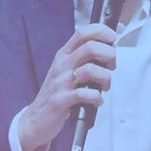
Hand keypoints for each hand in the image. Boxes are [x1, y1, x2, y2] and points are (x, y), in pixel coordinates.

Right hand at [19, 25, 117, 150]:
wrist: (36, 118)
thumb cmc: (58, 93)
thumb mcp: (69, 70)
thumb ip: (86, 59)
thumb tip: (109, 50)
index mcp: (64, 55)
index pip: (83, 32)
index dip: (102, 31)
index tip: (113, 39)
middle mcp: (62, 65)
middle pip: (90, 47)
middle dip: (109, 55)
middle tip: (111, 66)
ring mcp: (60, 82)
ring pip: (90, 69)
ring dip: (105, 78)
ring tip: (105, 86)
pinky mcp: (61, 100)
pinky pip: (84, 94)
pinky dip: (96, 98)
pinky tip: (96, 101)